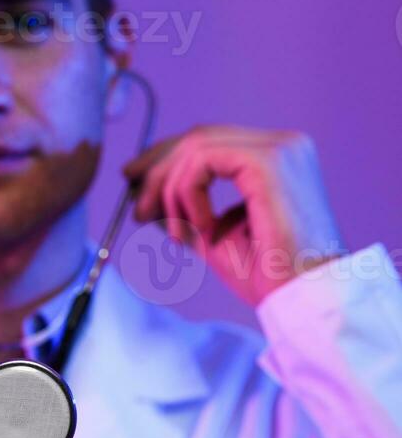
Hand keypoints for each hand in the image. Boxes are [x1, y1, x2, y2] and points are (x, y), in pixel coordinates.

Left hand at [123, 125, 348, 306]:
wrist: (303, 300)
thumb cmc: (267, 276)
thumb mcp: (213, 234)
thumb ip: (184, 207)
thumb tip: (142, 191)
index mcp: (277, 157)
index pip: (210, 141)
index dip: (165, 157)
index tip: (133, 182)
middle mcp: (284, 144)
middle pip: (199, 137)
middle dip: (157, 169)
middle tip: (136, 207)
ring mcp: (279, 149)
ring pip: (196, 147)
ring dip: (170, 189)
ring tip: (171, 231)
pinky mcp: (268, 162)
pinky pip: (203, 162)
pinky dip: (188, 194)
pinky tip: (201, 230)